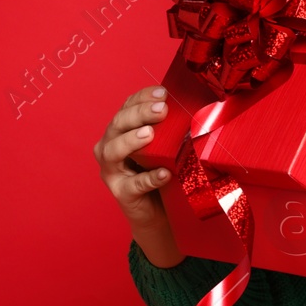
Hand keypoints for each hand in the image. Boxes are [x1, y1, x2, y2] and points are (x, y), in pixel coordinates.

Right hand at [94, 86, 182, 266]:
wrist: (159, 214)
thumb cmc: (163, 172)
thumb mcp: (165, 146)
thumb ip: (169, 128)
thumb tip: (195, 104)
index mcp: (120, 131)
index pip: (126, 107)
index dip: (142, 98)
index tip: (163, 92)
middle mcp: (109, 148)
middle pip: (118, 125)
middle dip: (139, 114)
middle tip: (161, 110)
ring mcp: (112, 172)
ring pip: (113, 152)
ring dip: (131, 141)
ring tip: (150, 133)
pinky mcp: (122, 194)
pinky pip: (133, 185)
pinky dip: (149, 178)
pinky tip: (164, 173)